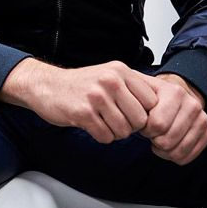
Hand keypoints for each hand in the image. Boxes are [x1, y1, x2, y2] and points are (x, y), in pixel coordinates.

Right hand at [0, 59, 158, 143]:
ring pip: (124, 131)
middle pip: (140, 120)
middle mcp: (110, 81)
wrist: (46, 86)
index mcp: (121, 71)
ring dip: (114, 133)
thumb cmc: (81, 85)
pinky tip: (91, 125)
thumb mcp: (110, 75)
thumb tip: (160, 112)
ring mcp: (96, 97)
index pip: (152, 103)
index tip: (131, 115)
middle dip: (130, 127)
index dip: (144, 114)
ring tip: (102, 121)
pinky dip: (101, 136)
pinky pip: (106, 136)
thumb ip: (133, 88)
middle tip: (115, 120)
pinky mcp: (83, 113)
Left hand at [140, 74, 206, 165]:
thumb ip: (132, 98)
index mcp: (175, 92)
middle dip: (154, 140)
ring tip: (157, 139)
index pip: (157, 124)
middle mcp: (192, 105)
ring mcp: (202, 119)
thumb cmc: (151, 96)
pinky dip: (173, 156)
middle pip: (167, 141)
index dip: (145, 129)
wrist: (175, 94)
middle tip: (150, 134)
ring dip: (163, 150)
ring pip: (177, 152)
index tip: (143, 124)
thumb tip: (128, 114)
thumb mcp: (139, 91)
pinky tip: (167, 146)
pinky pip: (187, 157)